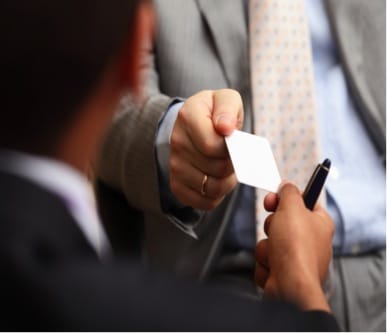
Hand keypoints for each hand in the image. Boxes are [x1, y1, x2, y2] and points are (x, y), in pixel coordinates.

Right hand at [169, 89, 242, 209]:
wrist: (194, 125)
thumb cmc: (215, 113)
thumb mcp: (225, 99)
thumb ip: (227, 107)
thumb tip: (225, 128)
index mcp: (187, 116)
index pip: (213, 146)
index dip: (232, 148)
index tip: (234, 140)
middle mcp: (177, 142)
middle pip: (216, 168)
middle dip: (233, 164)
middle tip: (234, 155)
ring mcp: (174, 166)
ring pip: (212, 188)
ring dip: (227, 181)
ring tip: (227, 168)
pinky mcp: (177, 186)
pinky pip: (205, 202)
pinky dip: (217, 195)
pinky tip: (217, 179)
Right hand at [255, 182, 333, 311]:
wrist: (290, 285)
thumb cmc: (295, 247)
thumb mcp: (292, 208)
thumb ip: (289, 192)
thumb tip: (287, 185)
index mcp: (319, 223)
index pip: (303, 201)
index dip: (287, 198)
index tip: (275, 197)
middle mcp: (311, 240)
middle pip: (281, 221)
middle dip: (272, 225)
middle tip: (276, 228)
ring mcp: (297, 258)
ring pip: (270, 241)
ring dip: (267, 246)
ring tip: (276, 254)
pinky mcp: (284, 273)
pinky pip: (266, 258)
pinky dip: (266, 262)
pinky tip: (274, 268)